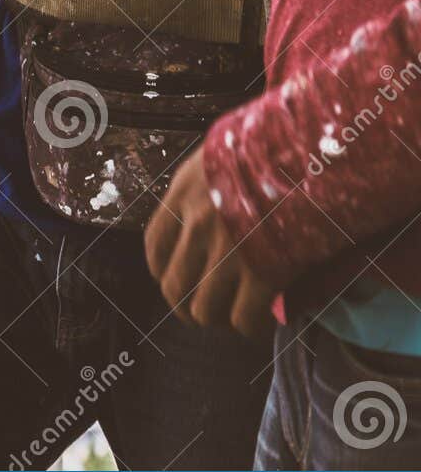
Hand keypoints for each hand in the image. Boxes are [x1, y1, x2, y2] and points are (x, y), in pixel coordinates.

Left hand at [144, 147, 277, 339]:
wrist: (316, 148)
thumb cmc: (278, 144)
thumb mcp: (226, 151)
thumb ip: (209, 180)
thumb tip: (209, 201)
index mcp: (185, 192)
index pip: (155, 245)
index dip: (162, 270)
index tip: (174, 280)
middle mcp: (197, 224)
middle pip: (174, 286)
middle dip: (187, 306)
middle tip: (206, 310)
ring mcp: (227, 250)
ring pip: (204, 309)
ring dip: (218, 320)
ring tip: (235, 319)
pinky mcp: (262, 271)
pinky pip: (245, 317)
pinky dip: (251, 326)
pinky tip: (263, 322)